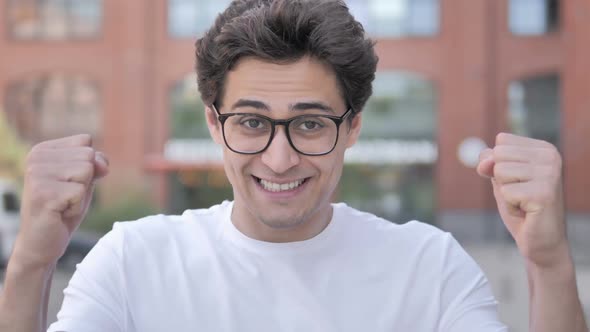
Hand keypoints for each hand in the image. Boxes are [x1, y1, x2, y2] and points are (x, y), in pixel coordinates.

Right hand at [12, 134, 108, 268]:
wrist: (42, 243)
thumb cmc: (64, 209)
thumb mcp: (84, 180)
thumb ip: (95, 163)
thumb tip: (101, 163)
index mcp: (43, 150)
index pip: (85, 141)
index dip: (88, 166)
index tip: (69, 183)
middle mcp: (36, 158)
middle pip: (88, 156)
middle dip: (85, 181)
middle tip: (66, 197)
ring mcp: (36, 175)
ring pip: (86, 172)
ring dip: (81, 194)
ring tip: (63, 204)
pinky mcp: (42, 194)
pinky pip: (80, 192)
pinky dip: (76, 206)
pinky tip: (59, 213)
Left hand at [477, 133, 568, 267]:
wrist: (541, 242)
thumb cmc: (521, 209)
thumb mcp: (501, 180)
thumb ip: (489, 163)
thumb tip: (484, 162)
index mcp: (543, 149)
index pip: (501, 141)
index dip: (498, 164)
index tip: (516, 181)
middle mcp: (551, 157)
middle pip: (499, 154)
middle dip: (501, 178)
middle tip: (520, 194)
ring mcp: (550, 174)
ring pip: (500, 171)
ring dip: (506, 192)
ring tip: (523, 203)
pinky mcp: (544, 193)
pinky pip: (505, 191)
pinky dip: (511, 206)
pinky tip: (527, 212)